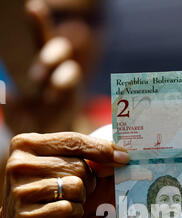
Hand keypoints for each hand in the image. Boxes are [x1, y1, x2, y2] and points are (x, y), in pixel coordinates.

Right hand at [0, 132, 127, 217]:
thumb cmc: (48, 196)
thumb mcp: (60, 170)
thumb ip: (86, 159)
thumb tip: (119, 156)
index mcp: (25, 144)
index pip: (73, 141)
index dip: (102, 149)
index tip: (124, 157)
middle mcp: (18, 164)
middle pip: (79, 167)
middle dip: (87, 182)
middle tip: (74, 192)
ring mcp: (21, 190)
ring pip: (76, 187)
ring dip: (79, 200)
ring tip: (62, 203)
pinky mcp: (28, 215)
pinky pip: (70, 209)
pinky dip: (72, 216)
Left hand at [3, 1, 81, 134]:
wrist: (49, 143)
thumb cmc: (31, 121)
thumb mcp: (16, 112)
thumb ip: (10, 102)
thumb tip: (4, 92)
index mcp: (41, 63)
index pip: (41, 37)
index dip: (39, 22)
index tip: (33, 9)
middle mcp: (57, 68)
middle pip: (59, 49)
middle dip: (50, 56)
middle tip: (36, 75)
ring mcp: (69, 83)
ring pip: (71, 70)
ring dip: (59, 79)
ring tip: (48, 95)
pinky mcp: (77, 98)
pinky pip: (74, 89)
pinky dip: (63, 93)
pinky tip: (52, 101)